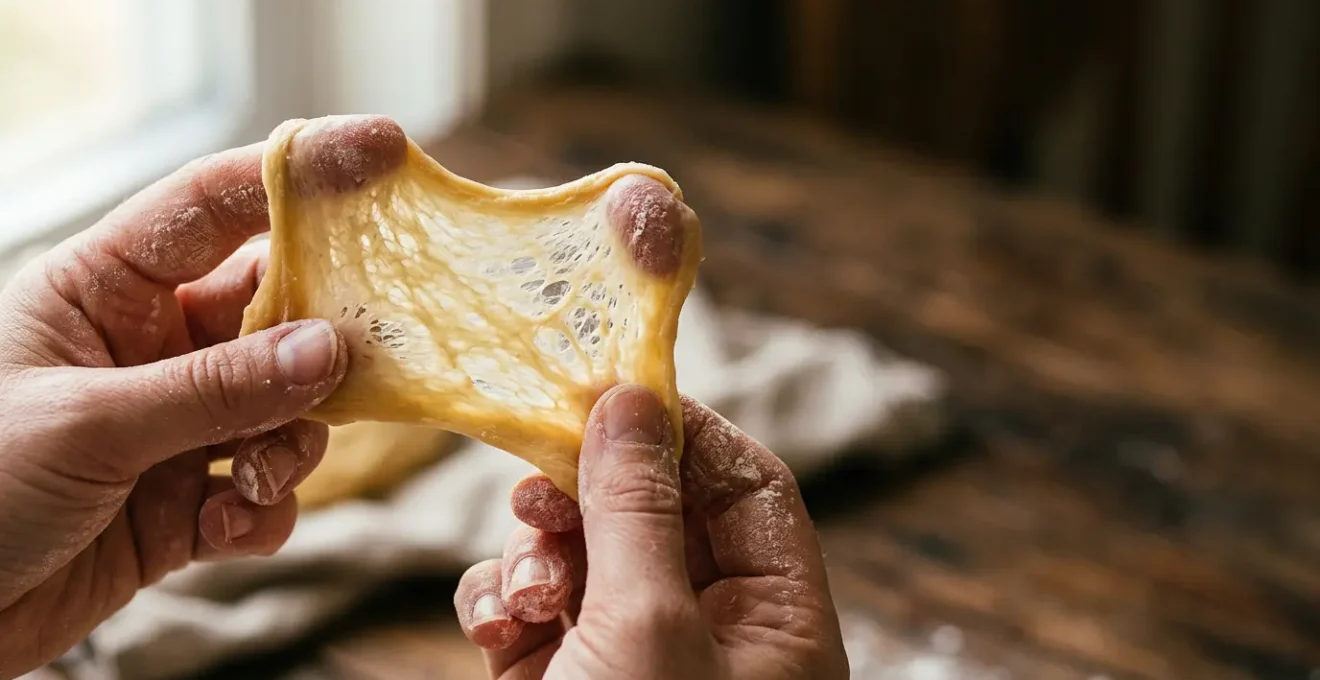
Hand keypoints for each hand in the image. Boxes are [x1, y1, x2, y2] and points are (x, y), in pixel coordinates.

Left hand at [0, 116, 406, 677]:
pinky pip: (266, 488)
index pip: (215, 204)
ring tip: (253, 480)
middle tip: (368, 359)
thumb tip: (333, 350)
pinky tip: (222, 528)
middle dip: (324, 340)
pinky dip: (263, 510)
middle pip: (276, 309)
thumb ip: (216, 389)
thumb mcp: (86, 425)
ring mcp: (175, 422)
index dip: (300, 170)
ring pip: (286, 406)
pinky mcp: (190, 498)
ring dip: (289, 444)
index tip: (384, 148)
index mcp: (104, 289)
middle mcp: (150, 345)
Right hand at [454, 385, 849, 678]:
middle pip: (657, 509)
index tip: (611, 392)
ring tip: (524, 593)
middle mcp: (712, 635)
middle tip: (537, 482)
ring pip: (586, 552)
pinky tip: (497, 628)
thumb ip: (638, 507)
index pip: (748, 487)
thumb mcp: (647, 630)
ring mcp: (634, 659)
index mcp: (777, 624)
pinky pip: (537, 607)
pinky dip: (505, 601)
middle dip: (590, 493)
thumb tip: (633, 398)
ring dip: (539, 552)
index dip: (686, 431)